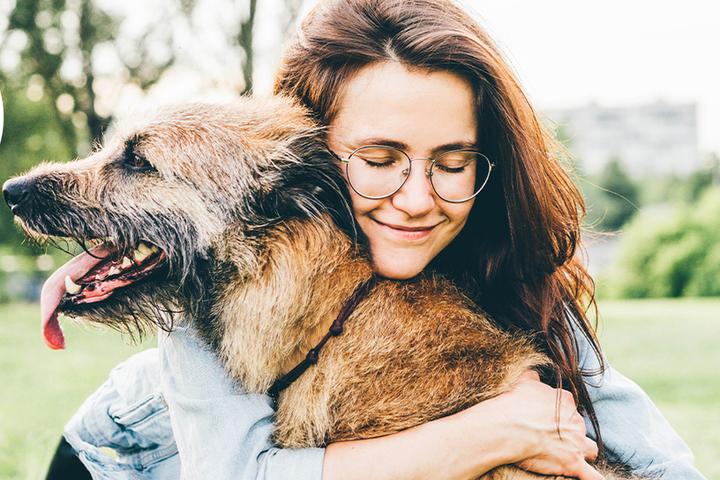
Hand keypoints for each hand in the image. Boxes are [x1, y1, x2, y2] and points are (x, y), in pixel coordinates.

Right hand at [483, 371, 602, 479]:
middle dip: (570, 433)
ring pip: (590, 449)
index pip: (570, 406)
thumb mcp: (523, 381)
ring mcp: (576, 443)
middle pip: (579, 428)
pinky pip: (592, 476)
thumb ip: (533, 377)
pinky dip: (595, 479)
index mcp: (566, 400)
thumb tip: (535, 373)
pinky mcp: (573, 463)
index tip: (547, 418)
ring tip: (572, 456)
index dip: (560, 414)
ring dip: (583, 452)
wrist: (508, 427)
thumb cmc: (513, 404)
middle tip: (552, 437)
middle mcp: (576, 421)